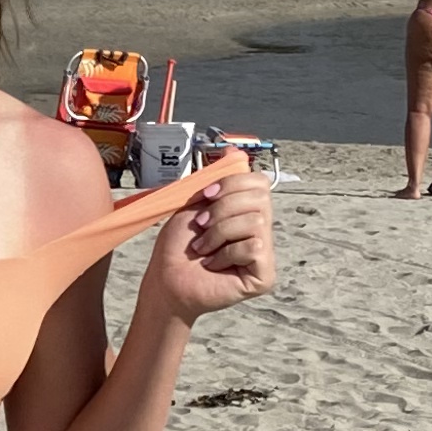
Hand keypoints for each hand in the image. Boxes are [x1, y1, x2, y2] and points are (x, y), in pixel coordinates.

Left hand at [143, 170, 274, 327]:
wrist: (165, 279)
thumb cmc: (178, 246)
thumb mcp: (196, 204)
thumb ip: (216, 180)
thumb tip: (234, 151)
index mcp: (247, 211)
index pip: (259, 182)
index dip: (232, 184)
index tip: (206, 197)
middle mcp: (261, 231)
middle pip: (260, 198)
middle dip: (222, 209)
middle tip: (201, 227)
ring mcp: (266, 254)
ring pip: (255, 221)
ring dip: (219, 233)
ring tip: (203, 249)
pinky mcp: (265, 275)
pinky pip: (254, 246)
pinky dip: (225, 254)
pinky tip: (213, 265)